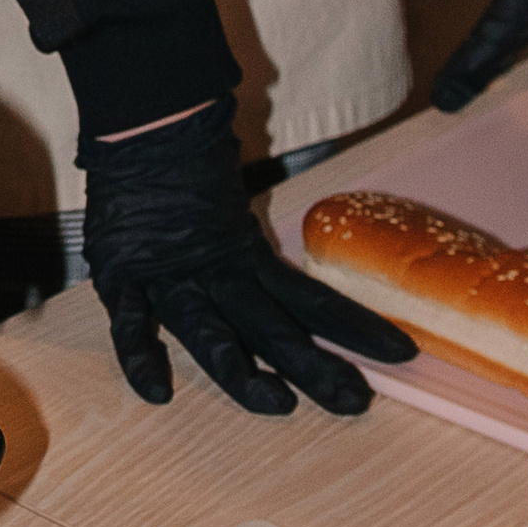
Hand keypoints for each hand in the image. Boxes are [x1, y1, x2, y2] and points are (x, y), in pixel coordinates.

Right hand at [80, 98, 411, 418]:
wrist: (143, 123)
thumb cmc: (188, 161)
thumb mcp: (231, 208)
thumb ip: (250, 247)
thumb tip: (300, 281)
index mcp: (246, 256)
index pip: (312, 300)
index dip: (357, 327)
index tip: (403, 352)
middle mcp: (216, 273)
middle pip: (272, 327)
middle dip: (314, 367)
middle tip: (356, 402)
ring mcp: (170, 276)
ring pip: (211, 331)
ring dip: (242, 369)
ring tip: (278, 403)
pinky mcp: (124, 276)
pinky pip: (130, 322)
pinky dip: (140, 356)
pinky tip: (158, 391)